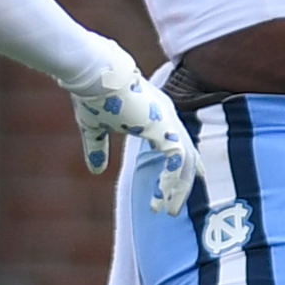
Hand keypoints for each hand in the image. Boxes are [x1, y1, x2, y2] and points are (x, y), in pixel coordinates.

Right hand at [62, 41, 192, 213]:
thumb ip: (98, 148)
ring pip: (185, 161)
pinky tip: (164, 194)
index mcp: (158, 117)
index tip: (192, 182)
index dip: (185, 165)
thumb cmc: (93, 95)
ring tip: (168, 210)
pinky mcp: (166, 126)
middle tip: (172, 209)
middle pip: (186, 157)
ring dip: (178, 187)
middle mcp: (169, 119)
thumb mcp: (94, 127)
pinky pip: (177, 158)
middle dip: (182, 184)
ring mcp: (170, 122)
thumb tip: (97, 171)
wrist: (95, 74)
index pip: (180, 145)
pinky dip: (172, 178)